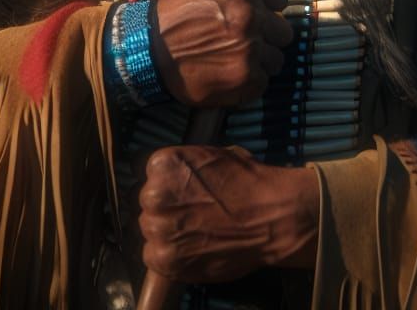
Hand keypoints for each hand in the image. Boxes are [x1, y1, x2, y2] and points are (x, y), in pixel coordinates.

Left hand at [139, 145, 319, 282]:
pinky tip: (191, 249)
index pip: (148, 175)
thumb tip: (170, 177)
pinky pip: (152, 256)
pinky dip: (168, 255)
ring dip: (166, 232)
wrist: (271, 217)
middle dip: (165, 208)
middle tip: (190, 214)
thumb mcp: (210, 156)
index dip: (167, 185)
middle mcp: (153, 195)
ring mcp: (157, 228)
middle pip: (146, 203)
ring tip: (194, 232)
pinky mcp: (163, 259)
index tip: (182, 193)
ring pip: (149, 229)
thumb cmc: (246, 181)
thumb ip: (182, 167)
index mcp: (162, 164)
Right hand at [151, 0, 291, 106]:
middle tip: (242, 41)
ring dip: (259, 61)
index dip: (268, 8)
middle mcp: (251, 13)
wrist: (147, 50)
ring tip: (232, 60)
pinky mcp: (247, 79)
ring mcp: (251, 47)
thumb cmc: (175, 14)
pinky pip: (263, 82)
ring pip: (276, 59)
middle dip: (266, 37)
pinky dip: (248, 82)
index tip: (257, 15)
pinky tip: (226, 74)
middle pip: (283, 31)